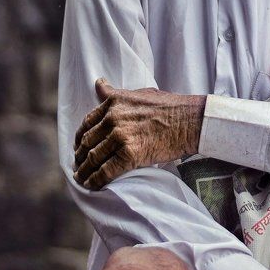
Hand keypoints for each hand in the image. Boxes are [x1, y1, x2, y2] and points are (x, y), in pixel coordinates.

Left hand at [73, 78, 205, 189]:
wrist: (189, 120)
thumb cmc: (170, 106)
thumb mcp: (139, 92)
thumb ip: (115, 93)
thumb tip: (99, 84)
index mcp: (113, 103)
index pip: (87, 122)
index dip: (80, 137)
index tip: (79, 146)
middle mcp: (113, 118)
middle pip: (88, 141)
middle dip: (80, 155)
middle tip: (79, 165)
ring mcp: (120, 136)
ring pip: (93, 157)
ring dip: (85, 170)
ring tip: (82, 178)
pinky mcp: (129, 154)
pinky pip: (105, 171)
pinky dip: (96, 181)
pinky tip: (92, 185)